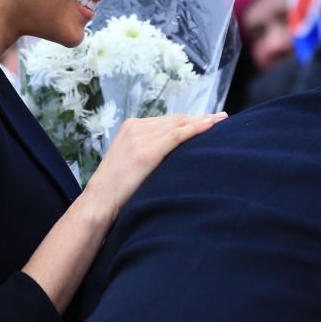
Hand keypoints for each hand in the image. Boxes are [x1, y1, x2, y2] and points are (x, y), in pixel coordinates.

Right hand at [82, 112, 226, 219]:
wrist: (99, 203)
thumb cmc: (116, 189)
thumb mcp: (130, 161)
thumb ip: (147, 149)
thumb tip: (172, 152)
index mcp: (130, 127)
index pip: (167, 120)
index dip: (190, 120)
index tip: (208, 120)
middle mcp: (135, 127)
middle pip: (175, 120)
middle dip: (200, 119)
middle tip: (222, 118)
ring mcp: (140, 138)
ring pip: (179, 125)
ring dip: (203, 122)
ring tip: (222, 121)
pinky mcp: (147, 151)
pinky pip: (177, 135)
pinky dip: (195, 129)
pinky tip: (211, 126)